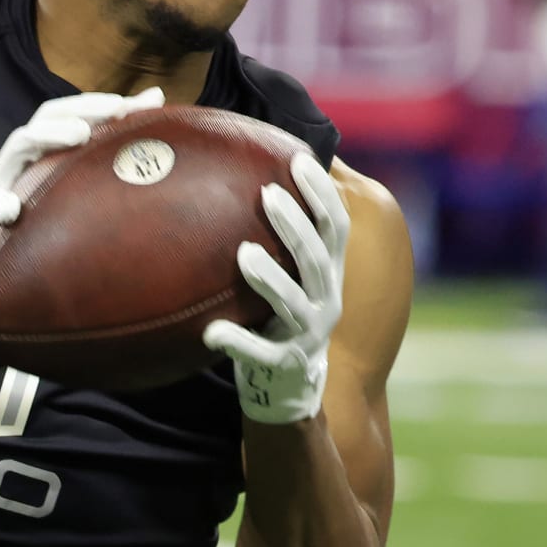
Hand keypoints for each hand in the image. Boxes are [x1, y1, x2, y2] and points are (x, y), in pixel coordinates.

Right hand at [0, 87, 164, 319]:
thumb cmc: (28, 205)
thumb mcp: (65, 178)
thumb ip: (105, 143)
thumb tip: (154, 99)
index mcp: (44, 148)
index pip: (72, 113)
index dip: (102, 104)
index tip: (139, 104)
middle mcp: (23, 155)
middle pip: (47, 116)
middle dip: (81, 108)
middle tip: (117, 108)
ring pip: (18, 145)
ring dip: (48, 136)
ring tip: (79, 135)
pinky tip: (13, 210)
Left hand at [205, 152, 349, 424]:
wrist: (294, 386)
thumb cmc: (282, 316)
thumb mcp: (294, 276)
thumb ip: (284, 238)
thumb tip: (253, 174)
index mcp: (330, 274)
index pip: (336, 227)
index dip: (322, 194)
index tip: (299, 159)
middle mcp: (327, 301)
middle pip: (317, 259)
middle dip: (295, 226)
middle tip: (268, 194)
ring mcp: (308, 335)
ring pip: (294, 304)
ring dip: (271, 278)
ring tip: (243, 253)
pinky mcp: (285, 365)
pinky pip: (261, 353)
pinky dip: (237, 342)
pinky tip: (211, 332)